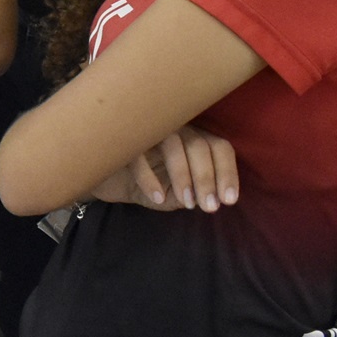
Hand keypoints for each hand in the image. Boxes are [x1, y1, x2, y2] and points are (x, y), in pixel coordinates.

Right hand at [92, 124, 239, 211]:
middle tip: (208, 208)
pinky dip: (150, 178)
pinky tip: (157, 198)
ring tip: (185, 203)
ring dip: (183, 175)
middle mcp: (175, 128)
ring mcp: (149, 129)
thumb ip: (192, 194)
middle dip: (207, 178)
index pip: (219, 147)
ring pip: (174, 143)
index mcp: (194, 140)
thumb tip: (212, 198)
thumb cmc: (148, 183)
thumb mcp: (174, 194)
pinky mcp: (124, 137)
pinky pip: (140, 153)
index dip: (227, 173)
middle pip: (199, 145)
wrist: (108, 180)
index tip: (228, 201)